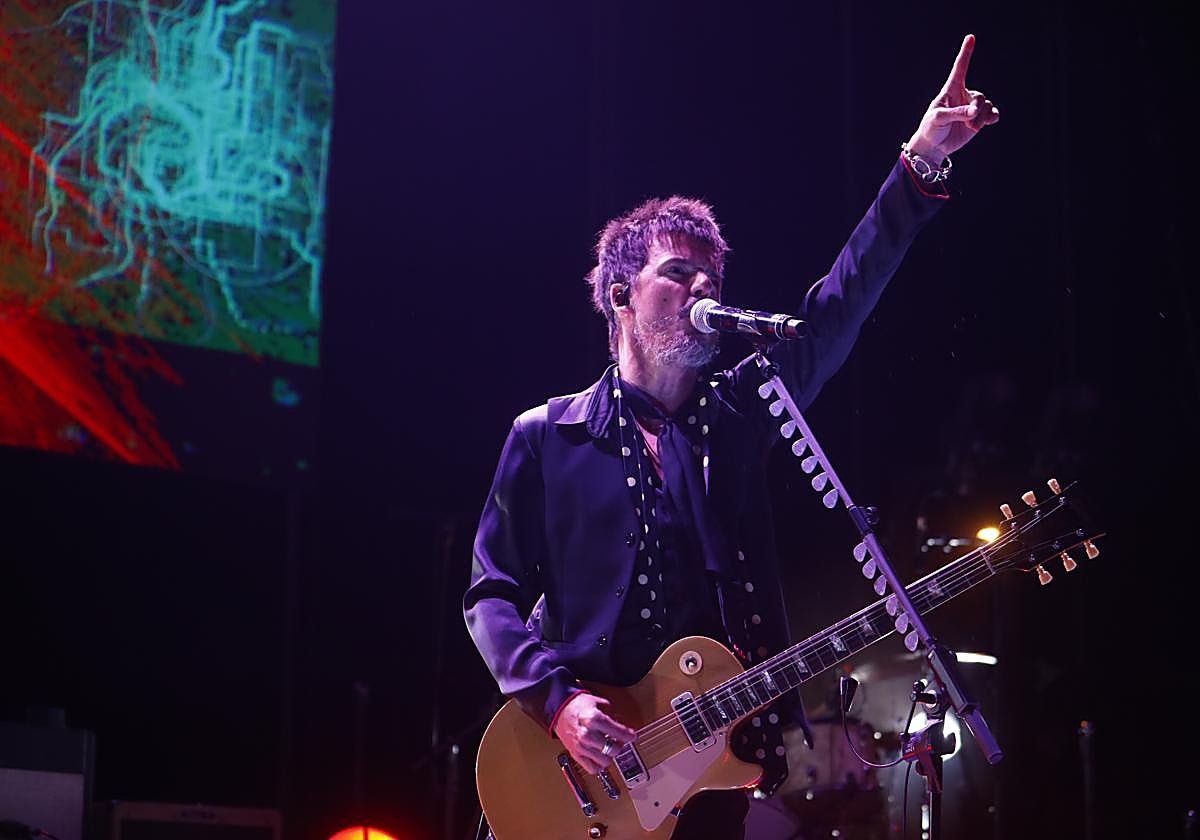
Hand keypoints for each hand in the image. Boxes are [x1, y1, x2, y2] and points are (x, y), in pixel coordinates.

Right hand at [552, 692, 636, 774]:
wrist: (560, 709)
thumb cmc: (579, 706)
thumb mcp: (600, 703)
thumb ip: (614, 716)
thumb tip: (623, 727)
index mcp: (593, 719)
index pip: (619, 732)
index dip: (629, 735)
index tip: (632, 735)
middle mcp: (587, 735)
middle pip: (613, 749)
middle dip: (620, 745)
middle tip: (620, 740)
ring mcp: (581, 746)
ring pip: (605, 761)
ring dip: (610, 755)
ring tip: (609, 747)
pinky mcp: (576, 755)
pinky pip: (592, 769)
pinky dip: (599, 765)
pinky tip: (600, 756)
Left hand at [906, 34, 999, 161]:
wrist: (934, 147)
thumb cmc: (930, 129)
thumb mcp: (938, 118)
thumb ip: (956, 113)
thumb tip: (974, 112)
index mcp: (950, 90)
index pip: (960, 69)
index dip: (966, 53)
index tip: (970, 37)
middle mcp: (963, 96)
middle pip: (979, 96)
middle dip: (976, 108)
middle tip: (970, 119)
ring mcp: (971, 108)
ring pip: (986, 106)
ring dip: (981, 118)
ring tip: (970, 127)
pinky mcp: (978, 120)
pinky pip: (993, 113)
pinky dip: (991, 118)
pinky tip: (987, 122)